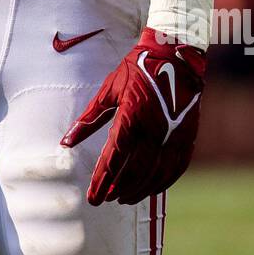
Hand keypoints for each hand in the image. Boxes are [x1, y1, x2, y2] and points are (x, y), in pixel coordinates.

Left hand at [60, 28, 205, 204]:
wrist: (175, 55)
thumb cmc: (137, 69)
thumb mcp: (109, 90)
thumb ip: (89, 119)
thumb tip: (66, 142)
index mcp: (131, 117)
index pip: (114, 158)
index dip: (102, 181)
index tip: (93, 198)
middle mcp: (154, 130)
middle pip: (134, 171)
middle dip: (118, 189)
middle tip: (105, 199)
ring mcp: (174, 135)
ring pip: (156, 175)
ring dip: (138, 190)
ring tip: (123, 198)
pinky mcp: (187, 137)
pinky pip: (175, 169)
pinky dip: (161, 183)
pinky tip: (149, 188)